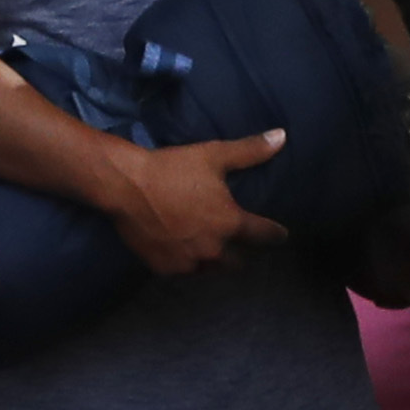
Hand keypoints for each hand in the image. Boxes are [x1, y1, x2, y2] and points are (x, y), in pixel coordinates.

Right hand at [111, 130, 292, 275]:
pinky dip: (188, 265)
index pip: (264, 235)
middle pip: (239, 262)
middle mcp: (214, 249)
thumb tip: (282, 136)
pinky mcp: (166, 269)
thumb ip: (250, 151)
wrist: (127, 186)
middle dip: (242, 254)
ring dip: (215, 262)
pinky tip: (185, 255)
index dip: (275, 235)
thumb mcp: (214, 155)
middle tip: (239, 246)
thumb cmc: (173, 168)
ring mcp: (189, 263)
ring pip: (212, 270)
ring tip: (213, 252)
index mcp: (230, 223)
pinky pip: (185, 273)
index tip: (281, 236)